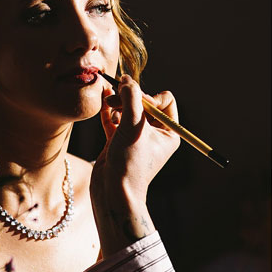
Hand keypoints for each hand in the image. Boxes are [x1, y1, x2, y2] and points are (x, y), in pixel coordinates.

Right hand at [90, 77, 179, 250]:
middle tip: (116, 96)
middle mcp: (155, 134)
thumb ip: (131, 99)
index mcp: (169, 132)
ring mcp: (136, 138)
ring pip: (128, 110)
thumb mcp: (134, 126)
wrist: (112, 192)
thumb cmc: (130, 163)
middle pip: (144, 102)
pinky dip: (109, 111)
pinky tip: (103, 101)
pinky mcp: (119, 142)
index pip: (164, 100)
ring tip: (108, 101)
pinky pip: (115, 120)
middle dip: (130, 96)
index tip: (137, 104)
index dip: (150, 96)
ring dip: (118, 102)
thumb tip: (126, 80)